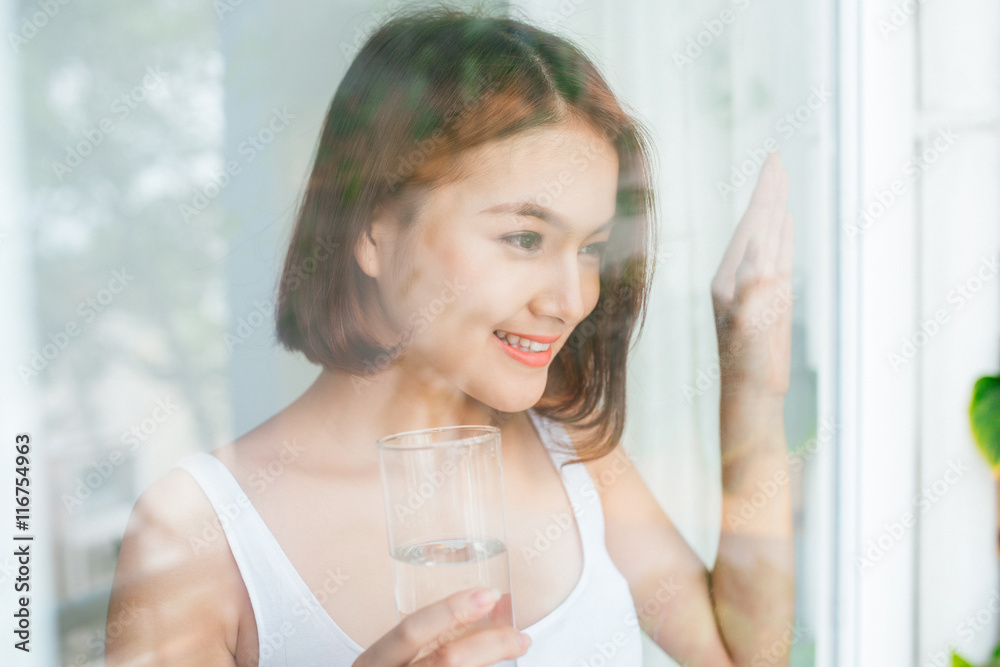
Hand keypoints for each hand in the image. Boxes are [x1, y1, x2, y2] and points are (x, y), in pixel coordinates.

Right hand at [351, 587, 529, 666]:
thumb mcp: (392, 658)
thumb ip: (425, 639)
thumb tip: (485, 606)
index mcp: (374, 661)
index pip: (411, 630)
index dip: (450, 610)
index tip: (489, 595)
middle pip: (448, 659)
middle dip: (490, 645)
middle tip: (519, 636)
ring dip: (495, 660)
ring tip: (516, 648)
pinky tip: (499, 664)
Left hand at [710, 152, 794, 398]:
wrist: (750, 393)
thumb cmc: (746, 365)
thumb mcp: (748, 325)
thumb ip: (752, 286)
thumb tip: (757, 246)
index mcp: (729, 278)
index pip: (751, 227)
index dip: (763, 196)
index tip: (772, 164)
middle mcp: (739, 276)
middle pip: (758, 224)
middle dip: (767, 192)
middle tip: (776, 158)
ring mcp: (756, 285)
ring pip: (769, 236)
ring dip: (775, 208)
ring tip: (780, 181)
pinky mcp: (771, 298)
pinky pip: (779, 257)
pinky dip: (783, 235)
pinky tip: (786, 220)